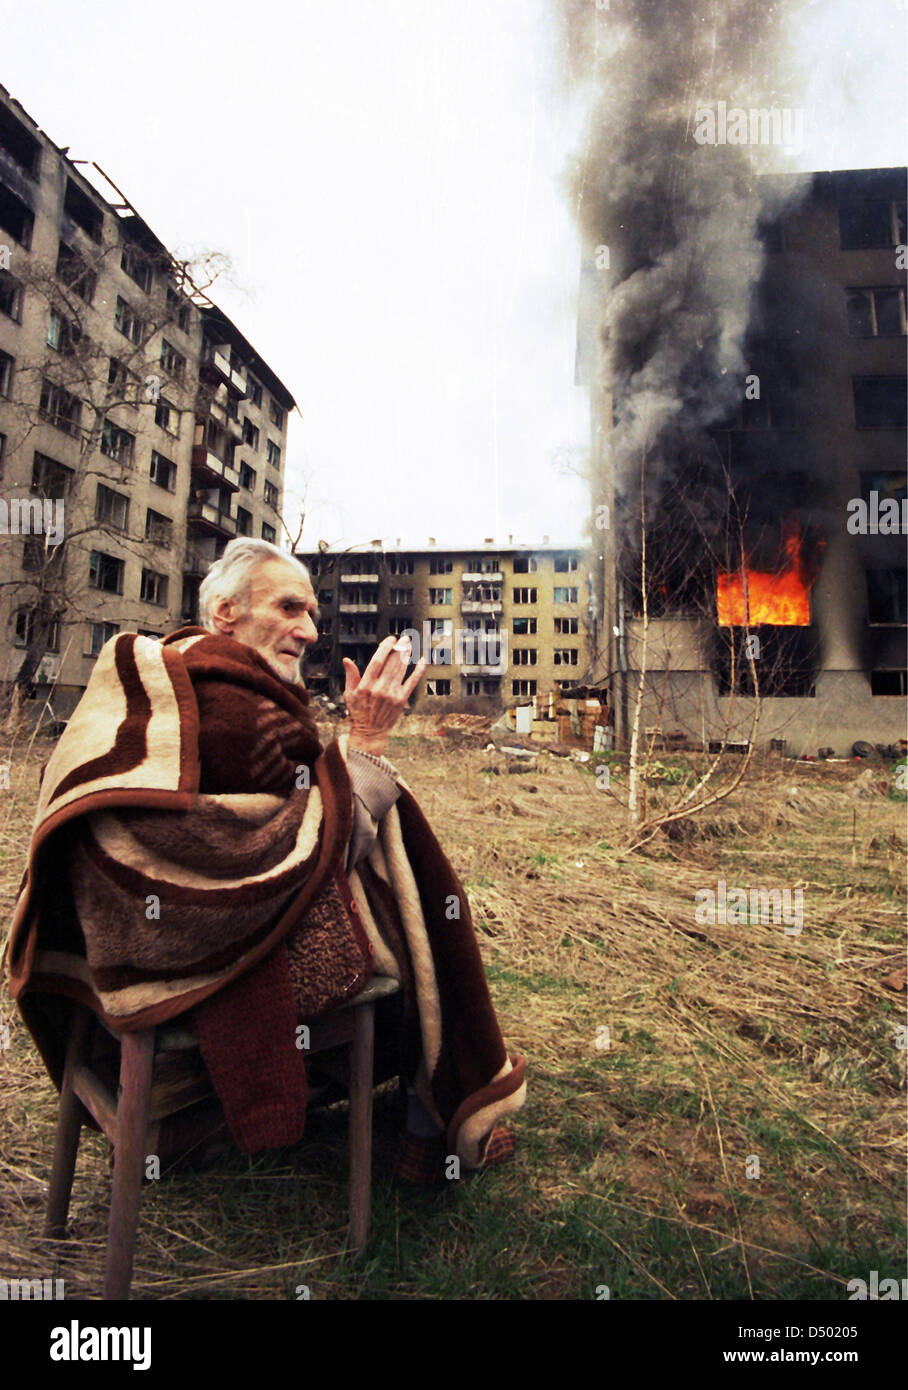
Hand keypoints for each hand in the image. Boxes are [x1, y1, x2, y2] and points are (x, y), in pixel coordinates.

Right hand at [343, 636, 426, 756]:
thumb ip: (350, 675)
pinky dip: (418, 671)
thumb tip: (346, 660)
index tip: (390, 639)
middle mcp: (379, 689)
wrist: (370, 732)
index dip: (385, 648)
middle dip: (399, 648)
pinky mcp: (402, 700)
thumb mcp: (349, 694)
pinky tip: (422, 661)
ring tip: (409, 645)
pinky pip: (412, 682)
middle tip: (404, 639)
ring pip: (401, 670)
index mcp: (365, 685)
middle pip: (391, 663)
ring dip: (406, 655)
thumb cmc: (359, 712)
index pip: (377, 661)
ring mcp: (392, 695)